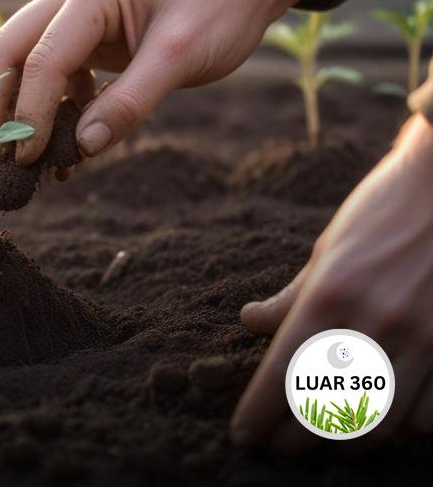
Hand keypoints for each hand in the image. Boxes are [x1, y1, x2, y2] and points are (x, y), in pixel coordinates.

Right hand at [0, 0, 323, 164]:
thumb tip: (83, 146)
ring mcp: (69, 5)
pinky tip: (65, 143)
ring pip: (20, 61)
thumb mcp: (183, 57)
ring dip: (19, 110)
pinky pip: (48, 67)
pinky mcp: (78, 24)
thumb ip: (131, 102)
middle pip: (8, 53)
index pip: (42, 60)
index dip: (29, 114)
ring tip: (30, 163)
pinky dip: (49, 106)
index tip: (27, 160)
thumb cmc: (220, 5)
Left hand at [233, 117, 432, 450]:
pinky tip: (385, 419)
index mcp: (330, 295)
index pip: (281, 377)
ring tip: (327, 439)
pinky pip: (428, 417)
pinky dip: (404, 427)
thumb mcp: (327, 249)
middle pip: (326, 413)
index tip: (244, 434)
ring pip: (379, 425)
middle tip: (280, 447)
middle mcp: (375, 324)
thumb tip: (250, 323)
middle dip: (295, 441)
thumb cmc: (385, 211)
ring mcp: (424, 341)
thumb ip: (291, 296)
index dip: (258, 416)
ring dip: (347, 441)